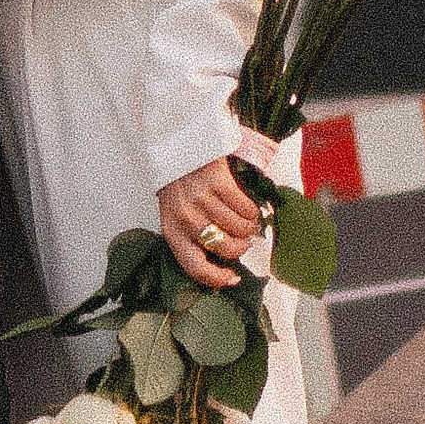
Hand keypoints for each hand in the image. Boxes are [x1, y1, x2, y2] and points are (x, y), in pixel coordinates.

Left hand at [158, 156, 263, 288]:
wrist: (178, 144)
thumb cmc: (179, 184)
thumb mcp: (177, 214)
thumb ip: (192, 237)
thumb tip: (223, 262)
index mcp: (172, 231)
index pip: (195, 267)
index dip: (218, 278)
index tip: (233, 278)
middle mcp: (185, 218)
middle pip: (225, 248)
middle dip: (241, 247)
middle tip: (243, 239)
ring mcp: (201, 200)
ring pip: (240, 229)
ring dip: (249, 227)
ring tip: (245, 219)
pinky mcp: (218, 182)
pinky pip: (246, 208)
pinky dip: (252, 211)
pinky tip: (247, 206)